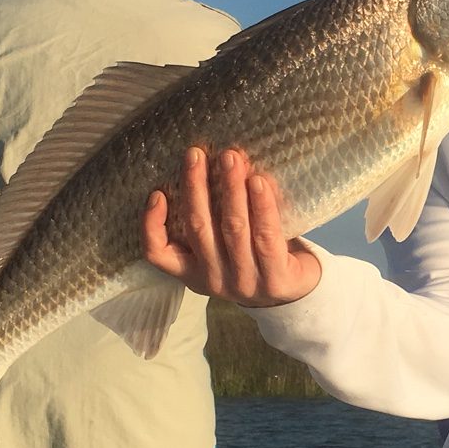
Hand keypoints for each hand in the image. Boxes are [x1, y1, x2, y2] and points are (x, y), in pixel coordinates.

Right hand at [143, 146, 321, 306]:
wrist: (297, 293)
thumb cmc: (255, 257)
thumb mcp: (223, 246)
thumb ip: (212, 216)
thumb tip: (211, 163)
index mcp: (193, 272)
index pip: (158, 254)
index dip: (151, 225)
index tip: (157, 193)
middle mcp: (214, 279)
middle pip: (198, 228)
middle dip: (195, 186)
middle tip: (196, 154)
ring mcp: (244, 283)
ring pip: (232, 229)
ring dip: (230, 188)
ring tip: (231, 158)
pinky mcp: (276, 281)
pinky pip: (266, 236)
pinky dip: (262, 206)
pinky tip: (259, 181)